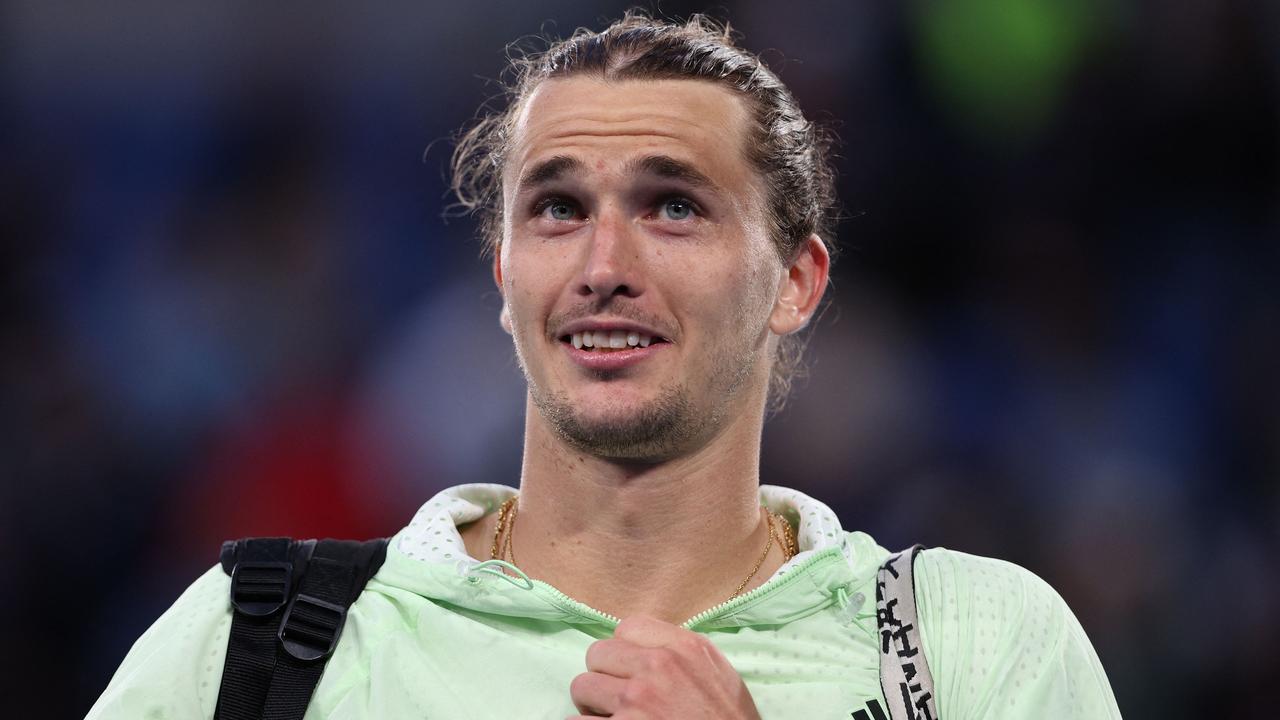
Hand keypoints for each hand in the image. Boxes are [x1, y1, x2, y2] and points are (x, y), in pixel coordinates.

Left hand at [568, 614, 761, 718]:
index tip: (633, 669)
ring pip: (582, 687)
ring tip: (614, 718)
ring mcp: (634, 701)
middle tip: (620, 698)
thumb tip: (649, 645)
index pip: (628, 627)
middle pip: (598, 654)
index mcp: (684, 649)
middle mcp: (658, 667)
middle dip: (605, 676)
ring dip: (593, 705)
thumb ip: (684, 654)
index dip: (626, 651)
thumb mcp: (720, 677)